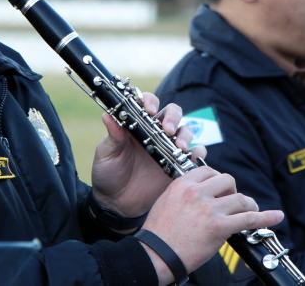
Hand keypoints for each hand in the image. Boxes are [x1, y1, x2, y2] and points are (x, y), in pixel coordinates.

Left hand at [90, 93, 206, 217]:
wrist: (116, 203)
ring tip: (180, 148)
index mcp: (138, 125)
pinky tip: (192, 158)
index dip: (151, 102)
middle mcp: (156, 132)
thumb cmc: (108, 173)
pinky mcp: (178, 165)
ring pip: (185, 131)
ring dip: (185, 136)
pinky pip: (194, 154)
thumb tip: (108, 115)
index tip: (149, 111)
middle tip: (168, 130)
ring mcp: (168, 148)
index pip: (148, 104)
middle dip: (173, 117)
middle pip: (173, 113)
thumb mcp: (107, 153)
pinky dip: (197, 153)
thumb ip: (113, 136)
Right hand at [138, 166, 283, 284]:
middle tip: (231, 204)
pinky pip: (249, 218)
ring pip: (240, 198)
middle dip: (232, 192)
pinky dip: (265, 217)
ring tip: (248, 213)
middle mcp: (197, 193)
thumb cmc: (159, 234)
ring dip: (247, 206)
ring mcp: (209, 209)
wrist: (156, 255)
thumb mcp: (166, 201)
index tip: (220, 191)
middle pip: (227, 180)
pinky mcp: (219, 227)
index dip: (218, 182)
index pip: (209, 171)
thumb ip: (184, 192)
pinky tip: (276, 216)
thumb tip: (202, 192)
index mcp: (183, 184)